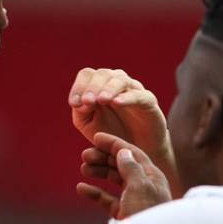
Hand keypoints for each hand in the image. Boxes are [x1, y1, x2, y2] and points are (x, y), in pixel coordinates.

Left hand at [68, 68, 179, 195]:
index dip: (79, 86)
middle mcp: (116, 83)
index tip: (74, 103)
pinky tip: (117, 103)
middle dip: (92, 87)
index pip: (87, 75)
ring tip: (101, 100)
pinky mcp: (148, 101)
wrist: (135, 150)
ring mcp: (133, 90)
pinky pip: (139, 94)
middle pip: (103, 73)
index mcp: (99, 86)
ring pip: (120, 79)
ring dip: (108, 88)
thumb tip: (80, 102)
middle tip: (87, 102)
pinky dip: (127, 97)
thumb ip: (80, 112)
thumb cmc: (110, 134)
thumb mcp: (88, 124)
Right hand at [77, 132, 171, 217]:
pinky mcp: (124, 213)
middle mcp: (143, 186)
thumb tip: (124, 151)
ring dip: (98, 172)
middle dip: (103, 157)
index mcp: (151, 176)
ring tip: (83, 168)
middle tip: (85, 154)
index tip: (96, 137)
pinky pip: (107, 199)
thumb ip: (131, 168)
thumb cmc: (148, 216)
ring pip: (114, 180)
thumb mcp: (140, 188)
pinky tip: (81, 188)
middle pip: (122, 165)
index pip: (132, 153)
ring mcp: (133, 200)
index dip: (114, 143)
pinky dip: (94, 193)